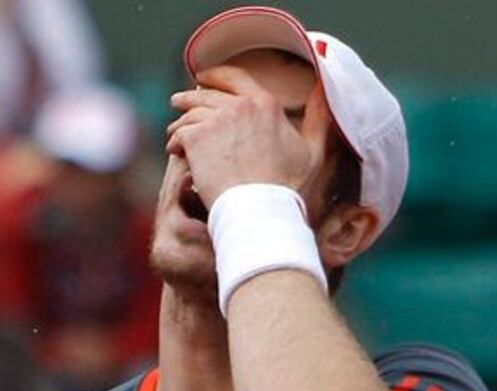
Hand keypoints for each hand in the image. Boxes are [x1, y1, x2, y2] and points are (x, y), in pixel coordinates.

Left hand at [166, 83, 329, 207]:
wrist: (260, 208)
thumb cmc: (288, 188)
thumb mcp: (313, 151)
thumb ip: (318, 118)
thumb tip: (322, 89)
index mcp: (265, 103)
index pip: (235, 77)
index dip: (216, 76)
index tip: (203, 78)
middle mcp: (239, 105)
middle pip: (205, 94)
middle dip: (189, 98)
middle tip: (178, 102)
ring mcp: (215, 120)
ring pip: (189, 114)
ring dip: (180, 123)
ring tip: (174, 132)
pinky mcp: (196, 138)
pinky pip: (179, 134)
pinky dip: (174, 142)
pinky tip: (174, 150)